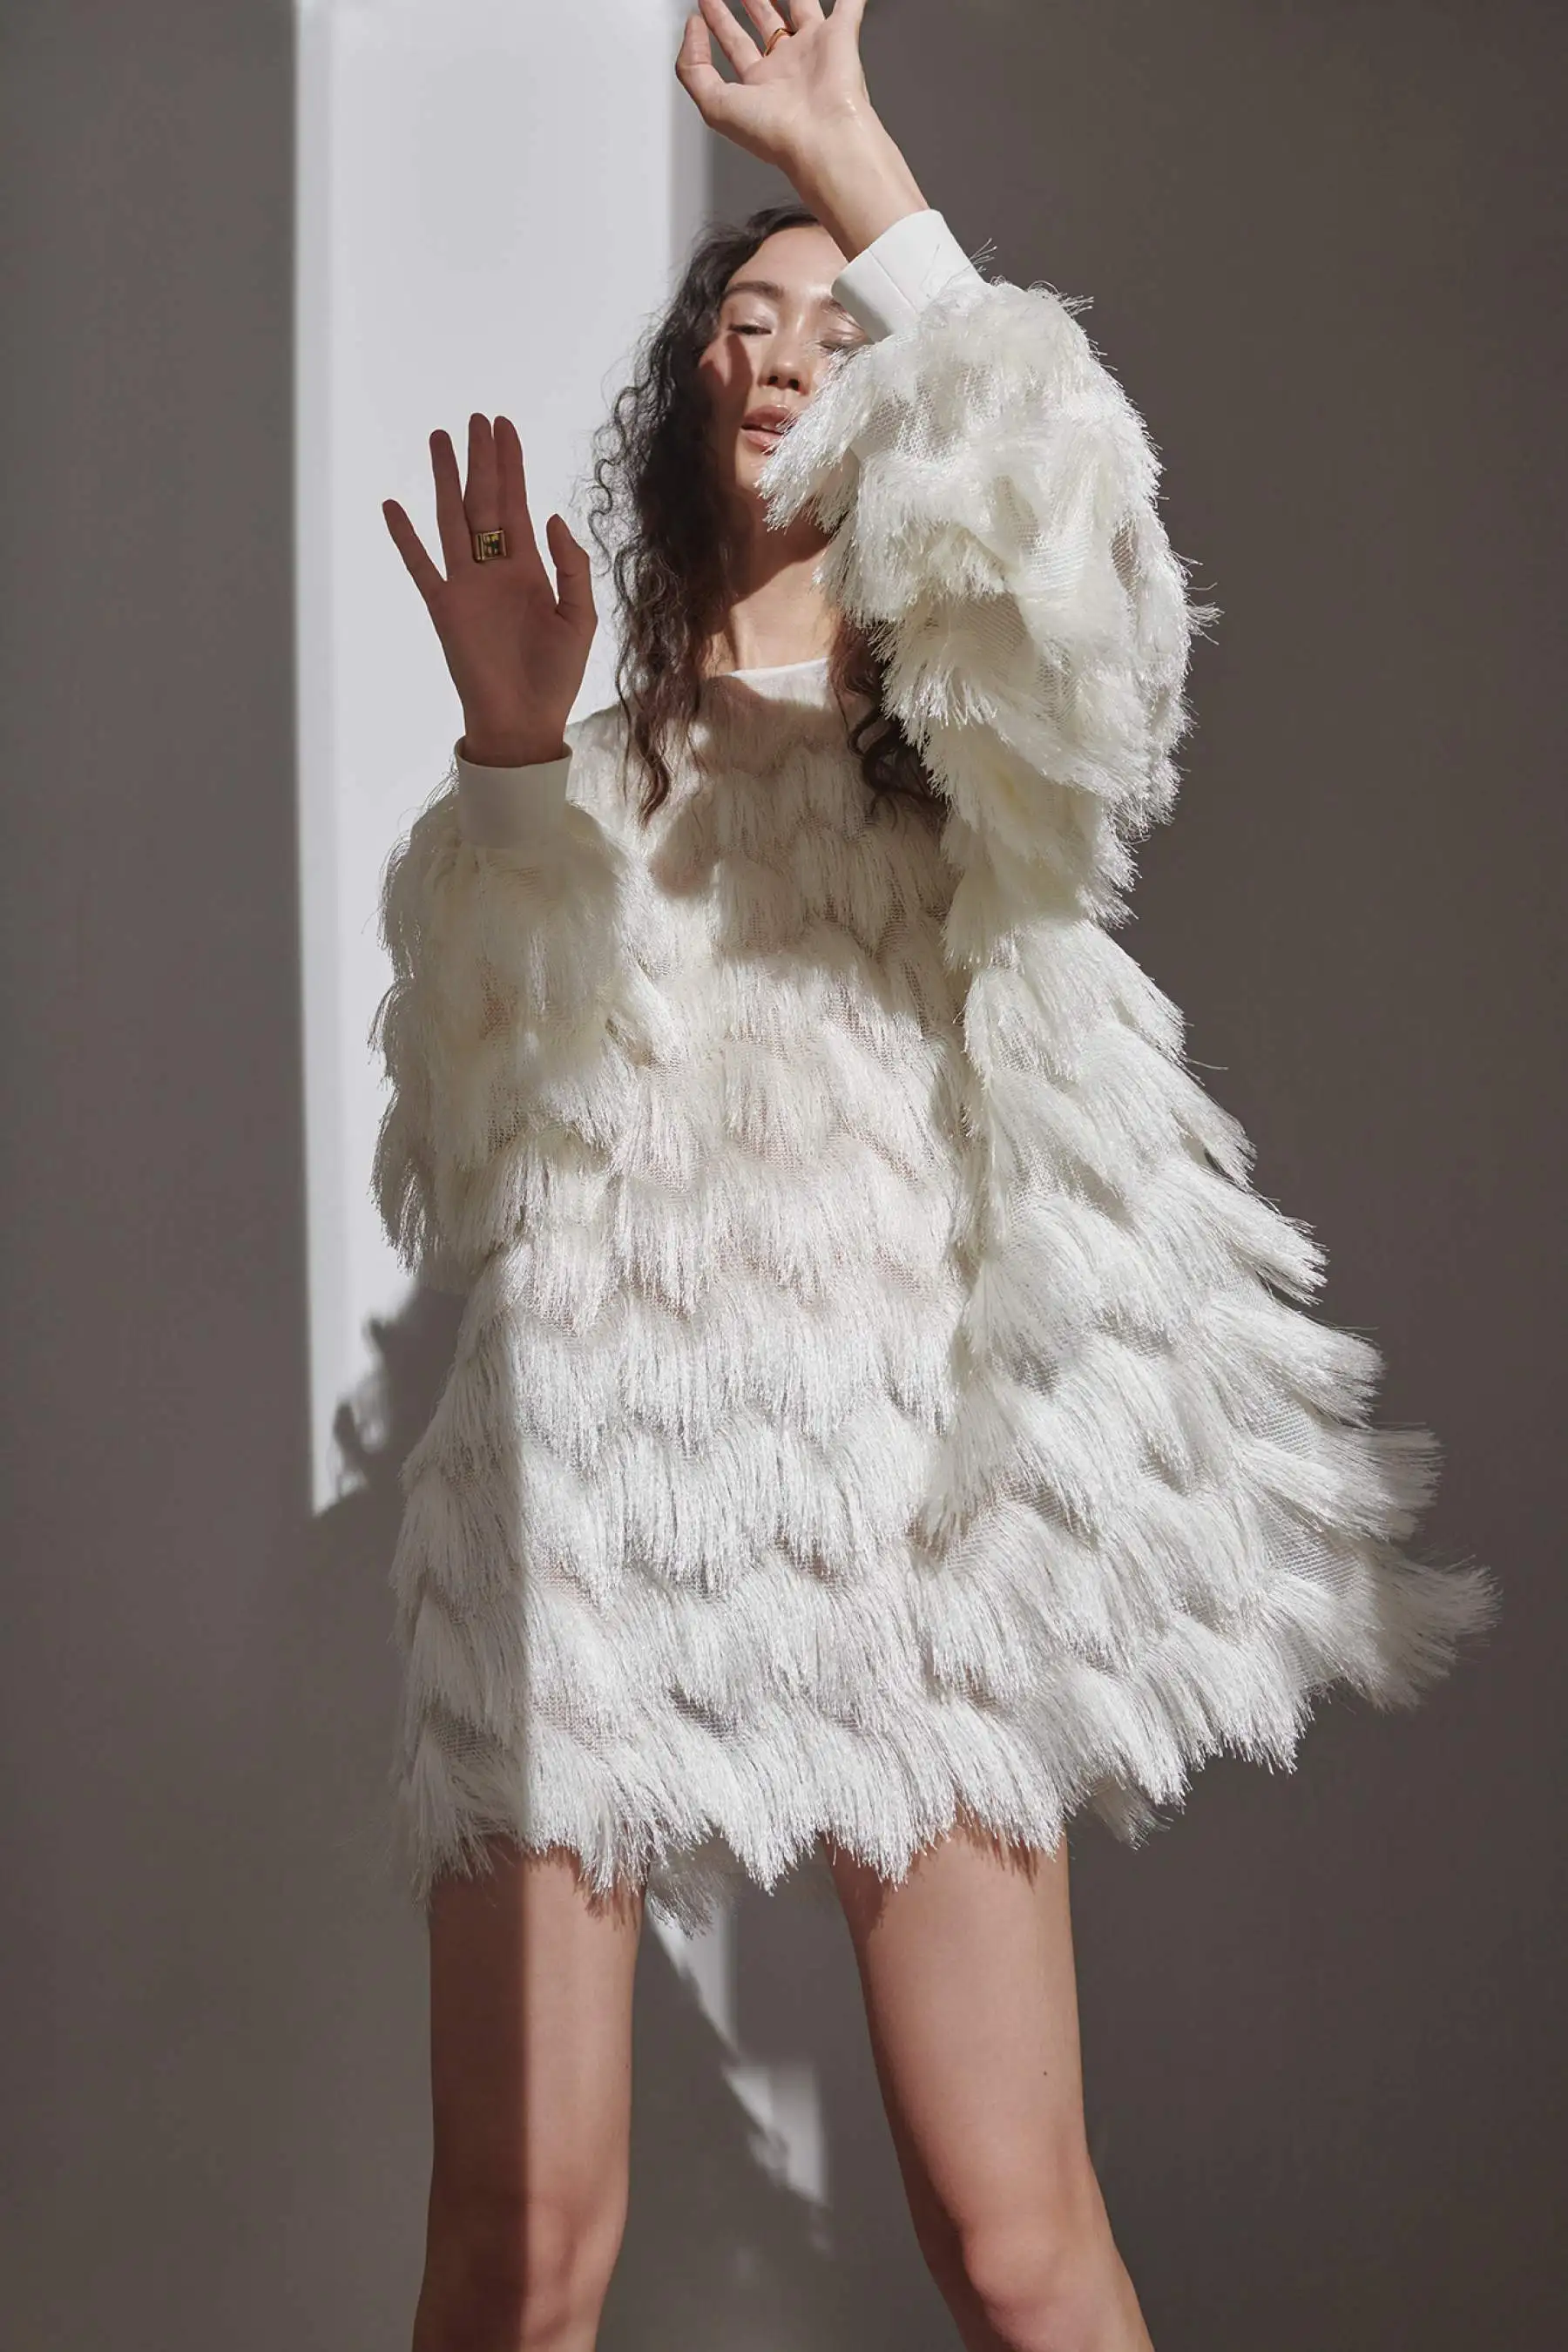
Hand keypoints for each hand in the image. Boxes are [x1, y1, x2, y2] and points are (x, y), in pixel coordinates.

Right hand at [382, 414, 594, 764]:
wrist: (524, 722)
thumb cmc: (556, 677)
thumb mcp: (579, 619)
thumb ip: (571, 567)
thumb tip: (552, 517)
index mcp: (530, 569)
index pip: (518, 505)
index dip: (512, 466)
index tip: (504, 428)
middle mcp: (495, 569)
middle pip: (486, 501)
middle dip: (483, 460)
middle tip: (477, 417)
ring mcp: (467, 586)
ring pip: (453, 519)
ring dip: (446, 480)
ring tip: (440, 439)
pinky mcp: (444, 607)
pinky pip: (420, 565)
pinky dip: (405, 537)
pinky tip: (393, 506)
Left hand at [675, 2, 926, 260]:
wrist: (823, 138)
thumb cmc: (777, 133)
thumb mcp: (713, 105)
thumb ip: (692, 68)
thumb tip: (692, 30)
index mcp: (760, 85)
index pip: (735, 45)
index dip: (717, 21)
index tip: (704, 5)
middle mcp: (787, 68)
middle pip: (764, 23)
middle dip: (749, 1)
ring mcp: (814, 51)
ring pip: (799, 7)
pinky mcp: (840, 37)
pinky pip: (847, 7)